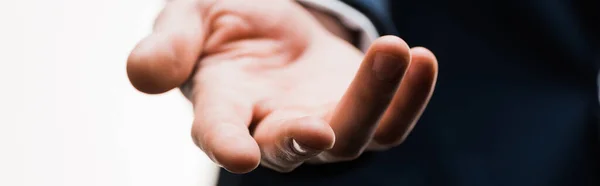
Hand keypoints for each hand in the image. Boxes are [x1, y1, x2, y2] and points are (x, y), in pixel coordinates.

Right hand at [127, 0, 437, 172]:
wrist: (272, 18)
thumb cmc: (223, 20)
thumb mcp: (189, 17)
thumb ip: (168, 45)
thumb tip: (144, 78)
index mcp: (223, 104)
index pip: (219, 130)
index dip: (225, 144)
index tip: (239, 157)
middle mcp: (271, 124)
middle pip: (292, 145)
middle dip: (305, 138)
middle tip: (320, 126)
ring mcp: (320, 122)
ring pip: (351, 136)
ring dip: (373, 100)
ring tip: (396, 51)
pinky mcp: (359, 109)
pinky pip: (391, 120)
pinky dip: (409, 96)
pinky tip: (421, 59)